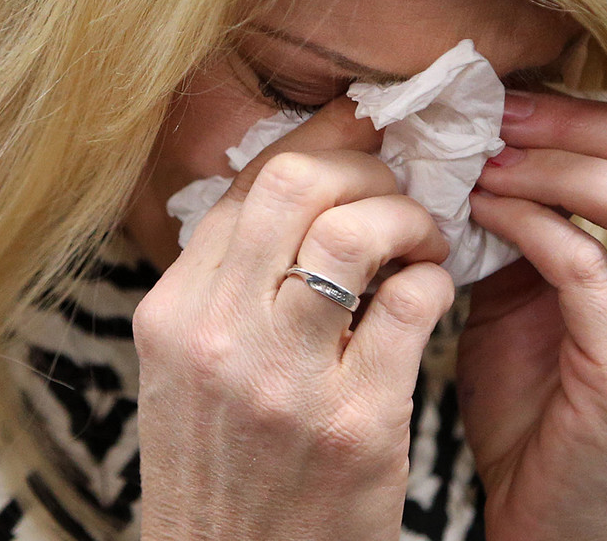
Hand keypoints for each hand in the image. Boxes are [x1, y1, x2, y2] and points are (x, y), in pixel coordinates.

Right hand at [132, 99, 455, 540]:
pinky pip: (412, 303)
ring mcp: (286, 381)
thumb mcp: (186, 373)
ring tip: (422, 240)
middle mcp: (218, 337)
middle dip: (362, 166)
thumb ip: (225, 284)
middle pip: (296, 184)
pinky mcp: (356, 425)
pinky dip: (435, 280)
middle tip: (394, 188)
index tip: (357, 132)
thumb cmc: (223, 474)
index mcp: (171, 314)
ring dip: (408, 217)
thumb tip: (298, 193)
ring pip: (357, 230)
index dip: (315, 142)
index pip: (246, 184)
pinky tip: (431, 295)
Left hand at [462, 92, 606, 540]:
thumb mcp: (542, 290)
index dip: (585, 106)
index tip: (507, 98)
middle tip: (492, 116)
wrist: (557, 521)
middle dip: (570, 120)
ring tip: (481, 161)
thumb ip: (536, 217)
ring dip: (548, 165)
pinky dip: (527, 223)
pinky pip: (583, 266)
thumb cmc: (544, 400)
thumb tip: (482, 133)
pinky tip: (479, 212)